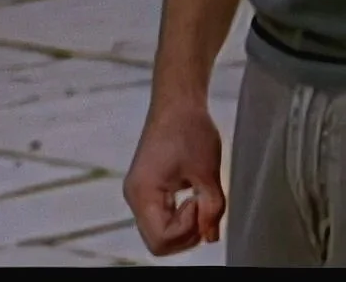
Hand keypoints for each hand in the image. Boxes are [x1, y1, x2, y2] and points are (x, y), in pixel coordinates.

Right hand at [124, 101, 225, 255]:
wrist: (178, 103)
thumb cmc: (190, 130)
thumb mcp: (207, 172)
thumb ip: (211, 209)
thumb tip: (210, 238)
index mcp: (143, 193)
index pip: (161, 240)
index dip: (187, 230)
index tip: (200, 203)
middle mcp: (134, 197)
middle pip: (158, 242)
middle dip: (186, 234)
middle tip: (204, 207)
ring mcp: (138, 194)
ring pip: (159, 233)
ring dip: (184, 226)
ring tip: (200, 200)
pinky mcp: (146, 189)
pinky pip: (161, 218)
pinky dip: (179, 217)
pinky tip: (193, 198)